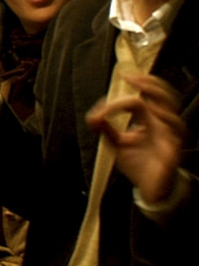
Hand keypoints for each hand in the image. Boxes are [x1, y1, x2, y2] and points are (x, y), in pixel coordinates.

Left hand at [85, 73, 184, 204]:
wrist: (151, 189)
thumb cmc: (139, 164)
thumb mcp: (117, 144)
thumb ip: (106, 129)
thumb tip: (92, 117)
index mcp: (149, 120)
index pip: (140, 99)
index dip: (122, 97)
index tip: (103, 106)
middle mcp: (161, 123)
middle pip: (163, 95)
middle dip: (149, 82)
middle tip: (130, 77)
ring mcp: (169, 134)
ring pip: (171, 108)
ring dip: (156, 95)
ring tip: (141, 88)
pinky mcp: (173, 148)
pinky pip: (174, 129)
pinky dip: (164, 118)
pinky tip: (153, 112)